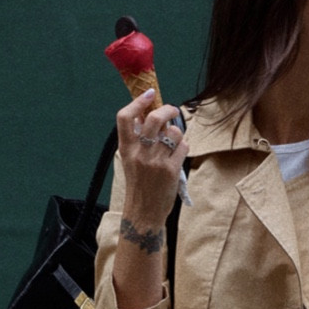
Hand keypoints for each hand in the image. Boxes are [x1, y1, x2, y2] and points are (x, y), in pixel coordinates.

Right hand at [112, 89, 187, 308]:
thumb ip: (137, 140)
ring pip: (173, 132)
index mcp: (126, 149)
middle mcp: (139, 153)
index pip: (124, 117)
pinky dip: (184, 147)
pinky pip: (183, 147)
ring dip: (177, 133)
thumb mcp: (131, 161)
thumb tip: (147, 114)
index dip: (136, 101)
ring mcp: (155, 162)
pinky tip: (179, 155)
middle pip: (153, 118)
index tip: (148, 94)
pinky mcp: (170, 171)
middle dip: (167, 109)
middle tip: (172, 110)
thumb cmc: (139, 186)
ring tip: (174, 143)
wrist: (143, 214)